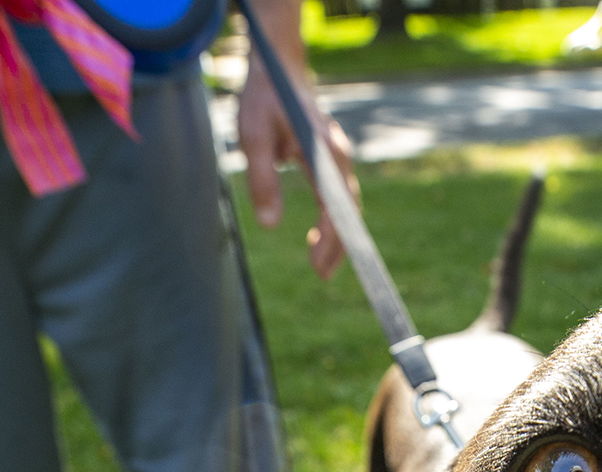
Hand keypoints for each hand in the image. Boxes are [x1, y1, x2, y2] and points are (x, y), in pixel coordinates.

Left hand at [237, 3, 358, 278]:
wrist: (278, 66)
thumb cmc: (264, 99)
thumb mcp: (253, 137)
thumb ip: (262, 180)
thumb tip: (270, 226)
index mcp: (325, 154)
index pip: (336, 209)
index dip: (332, 242)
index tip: (320, 268)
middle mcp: (339, 157)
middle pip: (348, 212)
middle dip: (338, 247)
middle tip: (321, 276)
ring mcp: (339, 157)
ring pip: (346, 206)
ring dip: (336, 236)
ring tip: (319, 264)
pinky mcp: (332, 159)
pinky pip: (339, 196)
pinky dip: (333, 220)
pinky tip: (318, 236)